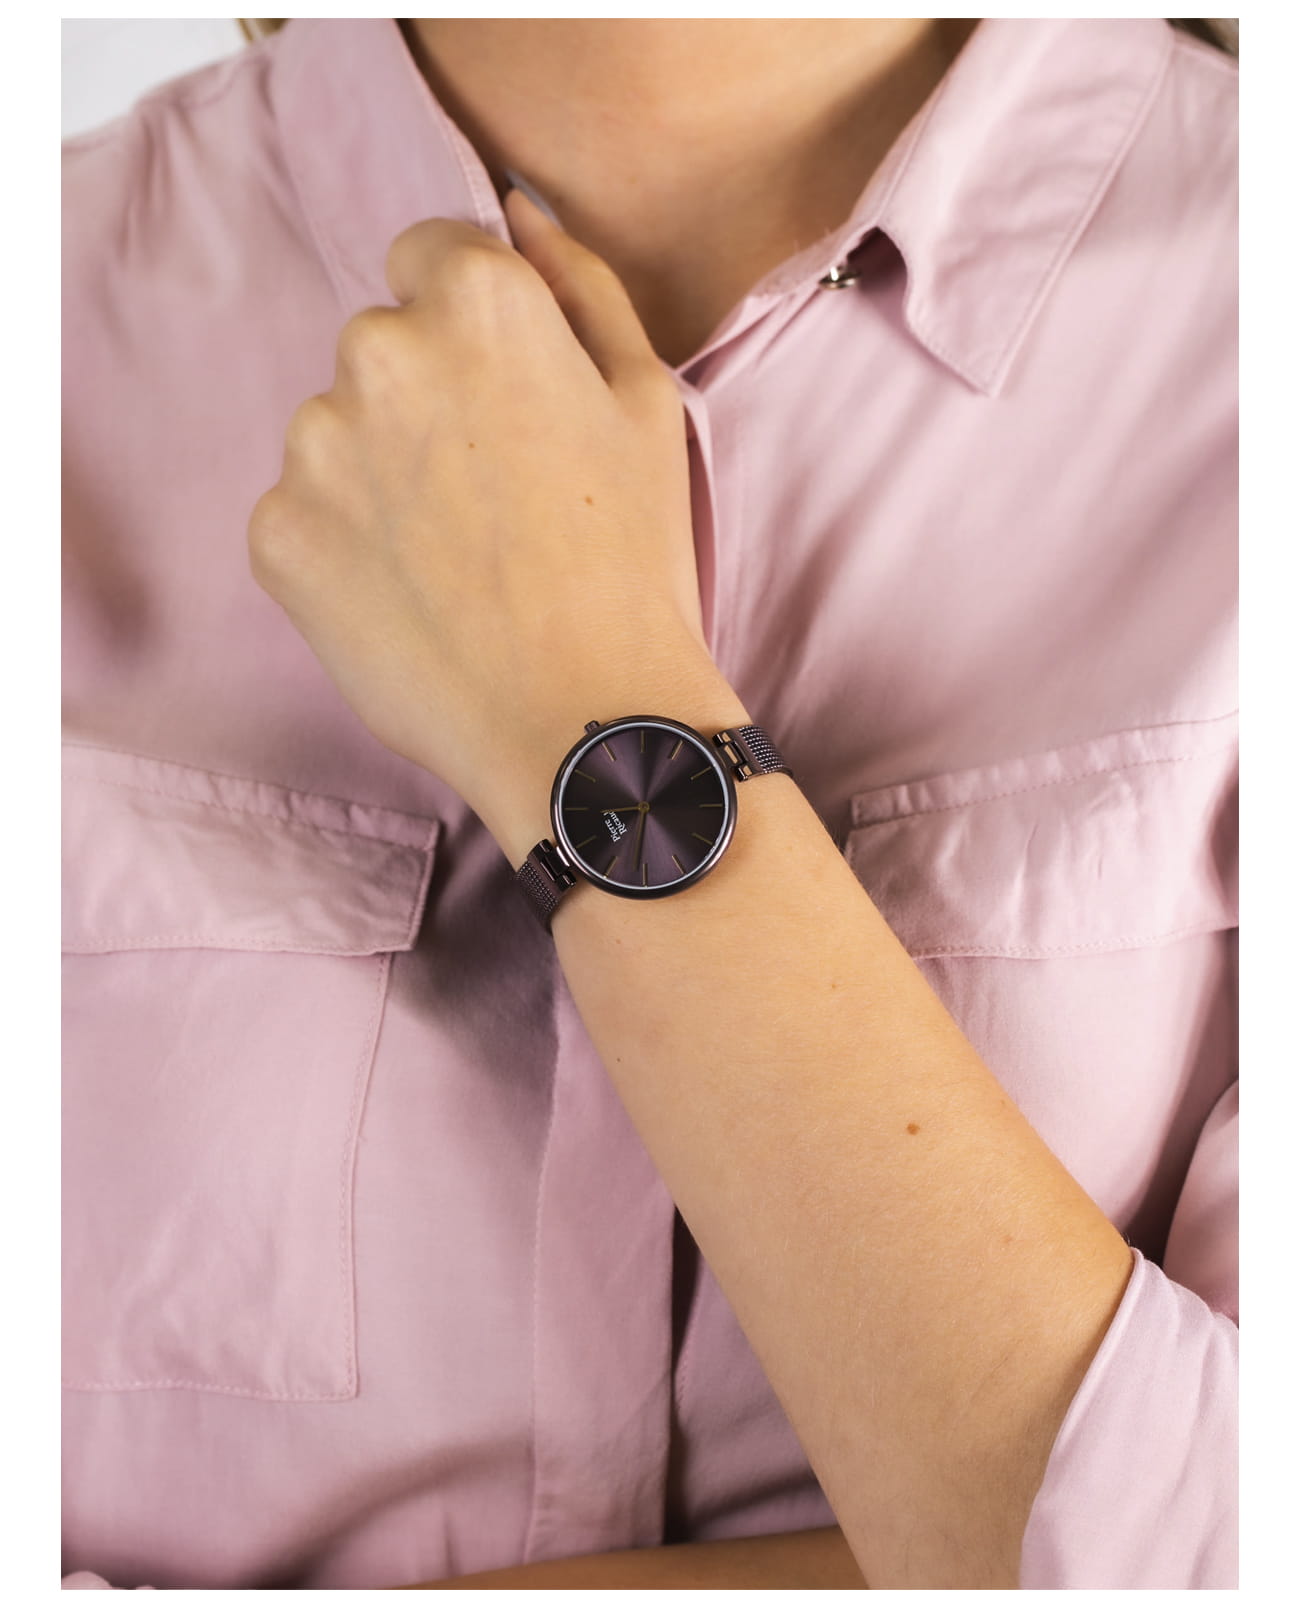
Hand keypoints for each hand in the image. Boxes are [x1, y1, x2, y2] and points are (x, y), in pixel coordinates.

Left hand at [248, 187, 718, 845]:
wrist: (581, 719)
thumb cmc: (633, 565)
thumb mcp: (647, 405)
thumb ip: (580, 284)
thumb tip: (519, 208)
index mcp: (476, 302)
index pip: (433, 255)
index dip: (477, 331)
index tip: (508, 405)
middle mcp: (377, 351)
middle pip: (383, 345)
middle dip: (427, 400)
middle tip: (494, 499)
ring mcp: (314, 446)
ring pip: (337, 431)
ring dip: (379, 472)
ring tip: (453, 559)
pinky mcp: (276, 533)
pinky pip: (303, 512)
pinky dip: (343, 544)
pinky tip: (410, 597)